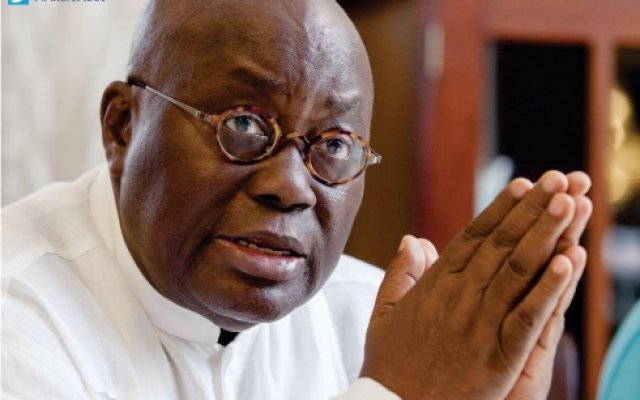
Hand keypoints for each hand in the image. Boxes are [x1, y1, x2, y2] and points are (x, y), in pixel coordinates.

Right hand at [361, 171, 590, 399]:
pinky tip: (569, 260)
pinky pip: (528, 317)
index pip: (474, 238)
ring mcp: (479, 326)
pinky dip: (549, 288)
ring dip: (546, 234)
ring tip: (569, 202)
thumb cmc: (389, 366)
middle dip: (532, 209)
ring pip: (518, 271)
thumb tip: (411, 238)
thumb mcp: (384, 316)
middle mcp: (459, 298)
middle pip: (502, 245)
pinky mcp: (498, 358)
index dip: (502, 209)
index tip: (524, 184)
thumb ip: (400, 275)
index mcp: (434, 287)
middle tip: (560, 178)